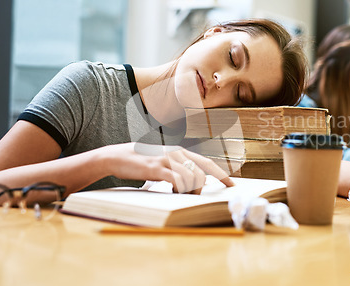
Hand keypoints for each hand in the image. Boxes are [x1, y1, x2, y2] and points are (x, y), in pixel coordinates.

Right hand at [102, 143, 233, 193]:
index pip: (207, 163)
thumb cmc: (142, 163)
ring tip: (179, 194)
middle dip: (205, 186)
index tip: (232, 184)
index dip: (221, 174)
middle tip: (198, 196)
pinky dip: (179, 188)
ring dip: (190, 190)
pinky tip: (172, 191)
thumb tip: (195, 183)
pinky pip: (177, 180)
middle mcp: (177, 154)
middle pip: (203, 170)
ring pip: (191, 177)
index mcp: (181, 153)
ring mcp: (167, 160)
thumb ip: (179, 170)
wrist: (117, 157)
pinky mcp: (157, 168)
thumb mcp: (164, 164)